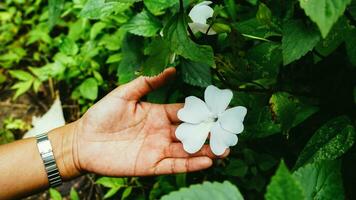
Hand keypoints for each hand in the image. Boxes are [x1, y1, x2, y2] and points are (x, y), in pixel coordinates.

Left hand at [72, 68, 228, 176]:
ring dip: (205, 150)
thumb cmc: (101, 115)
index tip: (218, 110)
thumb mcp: (124, 94)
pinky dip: (191, 164)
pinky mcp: (150, 166)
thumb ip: (147, 82)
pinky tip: (206, 161)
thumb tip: (171, 69)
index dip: (201, 112)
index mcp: (158, 114)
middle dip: (209, 134)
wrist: (82, 141)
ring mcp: (157, 150)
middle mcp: (161, 132)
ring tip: (225, 150)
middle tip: (228, 133)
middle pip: (190, 133)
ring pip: (187, 151)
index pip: (184, 112)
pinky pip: (174, 166)